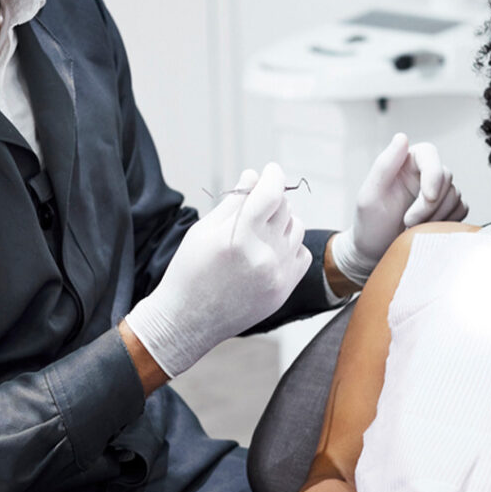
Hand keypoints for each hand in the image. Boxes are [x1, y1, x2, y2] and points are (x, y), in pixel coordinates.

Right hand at [125, 163, 310, 376]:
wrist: (188, 321)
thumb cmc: (189, 272)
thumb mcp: (203, 231)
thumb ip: (234, 202)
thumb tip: (254, 175)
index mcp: (238, 239)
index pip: (270, 194)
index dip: (273, 175)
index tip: (270, 170)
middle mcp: (262, 257)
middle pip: (284, 209)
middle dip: (271, 199)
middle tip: (255, 205)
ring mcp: (277, 275)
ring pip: (296, 228)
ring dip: (282, 221)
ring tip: (259, 230)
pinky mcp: (285, 289)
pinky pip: (302, 252)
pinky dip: (289, 245)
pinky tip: (268, 250)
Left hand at [330, 133, 467, 285]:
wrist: (375, 254)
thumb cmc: (369, 224)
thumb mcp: (369, 196)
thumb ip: (384, 165)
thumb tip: (402, 137)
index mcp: (404, 163)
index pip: (429, 153)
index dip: (433, 174)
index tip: (427, 197)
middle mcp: (422, 173)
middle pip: (445, 177)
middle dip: (430, 204)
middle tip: (408, 223)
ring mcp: (437, 191)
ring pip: (455, 195)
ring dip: (436, 216)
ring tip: (412, 229)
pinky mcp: (448, 209)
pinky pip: (461, 210)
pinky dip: (447, 222)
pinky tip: (427, 230)